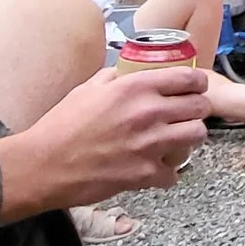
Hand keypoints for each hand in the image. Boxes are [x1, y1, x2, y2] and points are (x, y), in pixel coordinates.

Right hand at [6, 65, 211, 208]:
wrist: (44, 165)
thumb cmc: (61, 126)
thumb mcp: (87, 89)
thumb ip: (114, 77)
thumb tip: (127, 71)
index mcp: (135, 87)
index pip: (188, 79)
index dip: (197, 84)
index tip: (196, 88)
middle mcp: (148, 112)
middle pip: (200, 107)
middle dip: (197, 110)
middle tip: (187, 115)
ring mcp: (150, 144)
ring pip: (197, 136)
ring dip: (189, 138)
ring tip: (177, 140)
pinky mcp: (145, 173)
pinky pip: (174, 173)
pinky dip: (166, 174)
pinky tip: (154, 170)